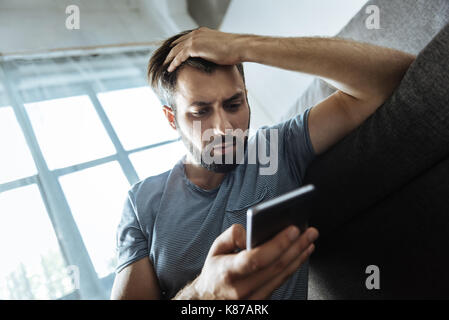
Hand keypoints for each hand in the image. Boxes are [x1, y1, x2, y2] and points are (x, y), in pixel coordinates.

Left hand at [164, 27, 244, 71]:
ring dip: (170, 58)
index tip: (173, 54)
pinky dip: (174, 63)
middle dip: (171, 52)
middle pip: (178, 43)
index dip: (178, 47)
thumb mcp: (220, 48)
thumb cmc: (234, 50)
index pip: (186, 39)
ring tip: (165, 66)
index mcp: (202, 32)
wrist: (239, 47)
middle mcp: (196, 34)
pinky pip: (180, 56)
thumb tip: (212, 58)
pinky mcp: (194, 47)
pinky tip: (170, 68)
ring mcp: (194, 39)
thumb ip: (212, 50)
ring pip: (177, 50)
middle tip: (165, 60)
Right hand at [176, 223, 318, 299]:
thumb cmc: (214, 272)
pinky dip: (293, 266)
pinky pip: (281, 282)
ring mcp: (254, 298)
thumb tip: (250, 232)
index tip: (292, 230)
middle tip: (309, 232)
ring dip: (299, 256)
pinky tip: (300, 254)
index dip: (277, 244)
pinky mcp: (263, 300)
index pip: (256, 259)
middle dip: (296, 247)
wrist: (210, 300)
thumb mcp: (215, 250)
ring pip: (282, 276)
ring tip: (309, 240)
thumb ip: (231, 236)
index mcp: (227, 273)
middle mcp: (242, 289)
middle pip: (275, 267)